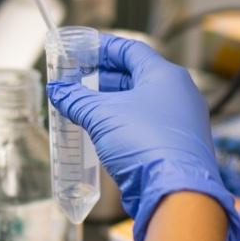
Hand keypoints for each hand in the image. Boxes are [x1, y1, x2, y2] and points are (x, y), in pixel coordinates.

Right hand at [47, 34, 239, 240]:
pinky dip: (125, 123)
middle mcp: (179, 94)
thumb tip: (58, 91)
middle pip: (137, 76)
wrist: (177, 192)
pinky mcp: (177, 146)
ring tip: (85, 106)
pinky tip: (104, 131)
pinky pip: (148, 125)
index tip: (83, 49)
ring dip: (112, 103)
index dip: (104, 48)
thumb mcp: (102, 116)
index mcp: (166, 75)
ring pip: (142, 103)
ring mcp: (181, 121)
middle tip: (78, 80)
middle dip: (104, 78)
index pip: (131, 50)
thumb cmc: (147, 144)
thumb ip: (77, 100)